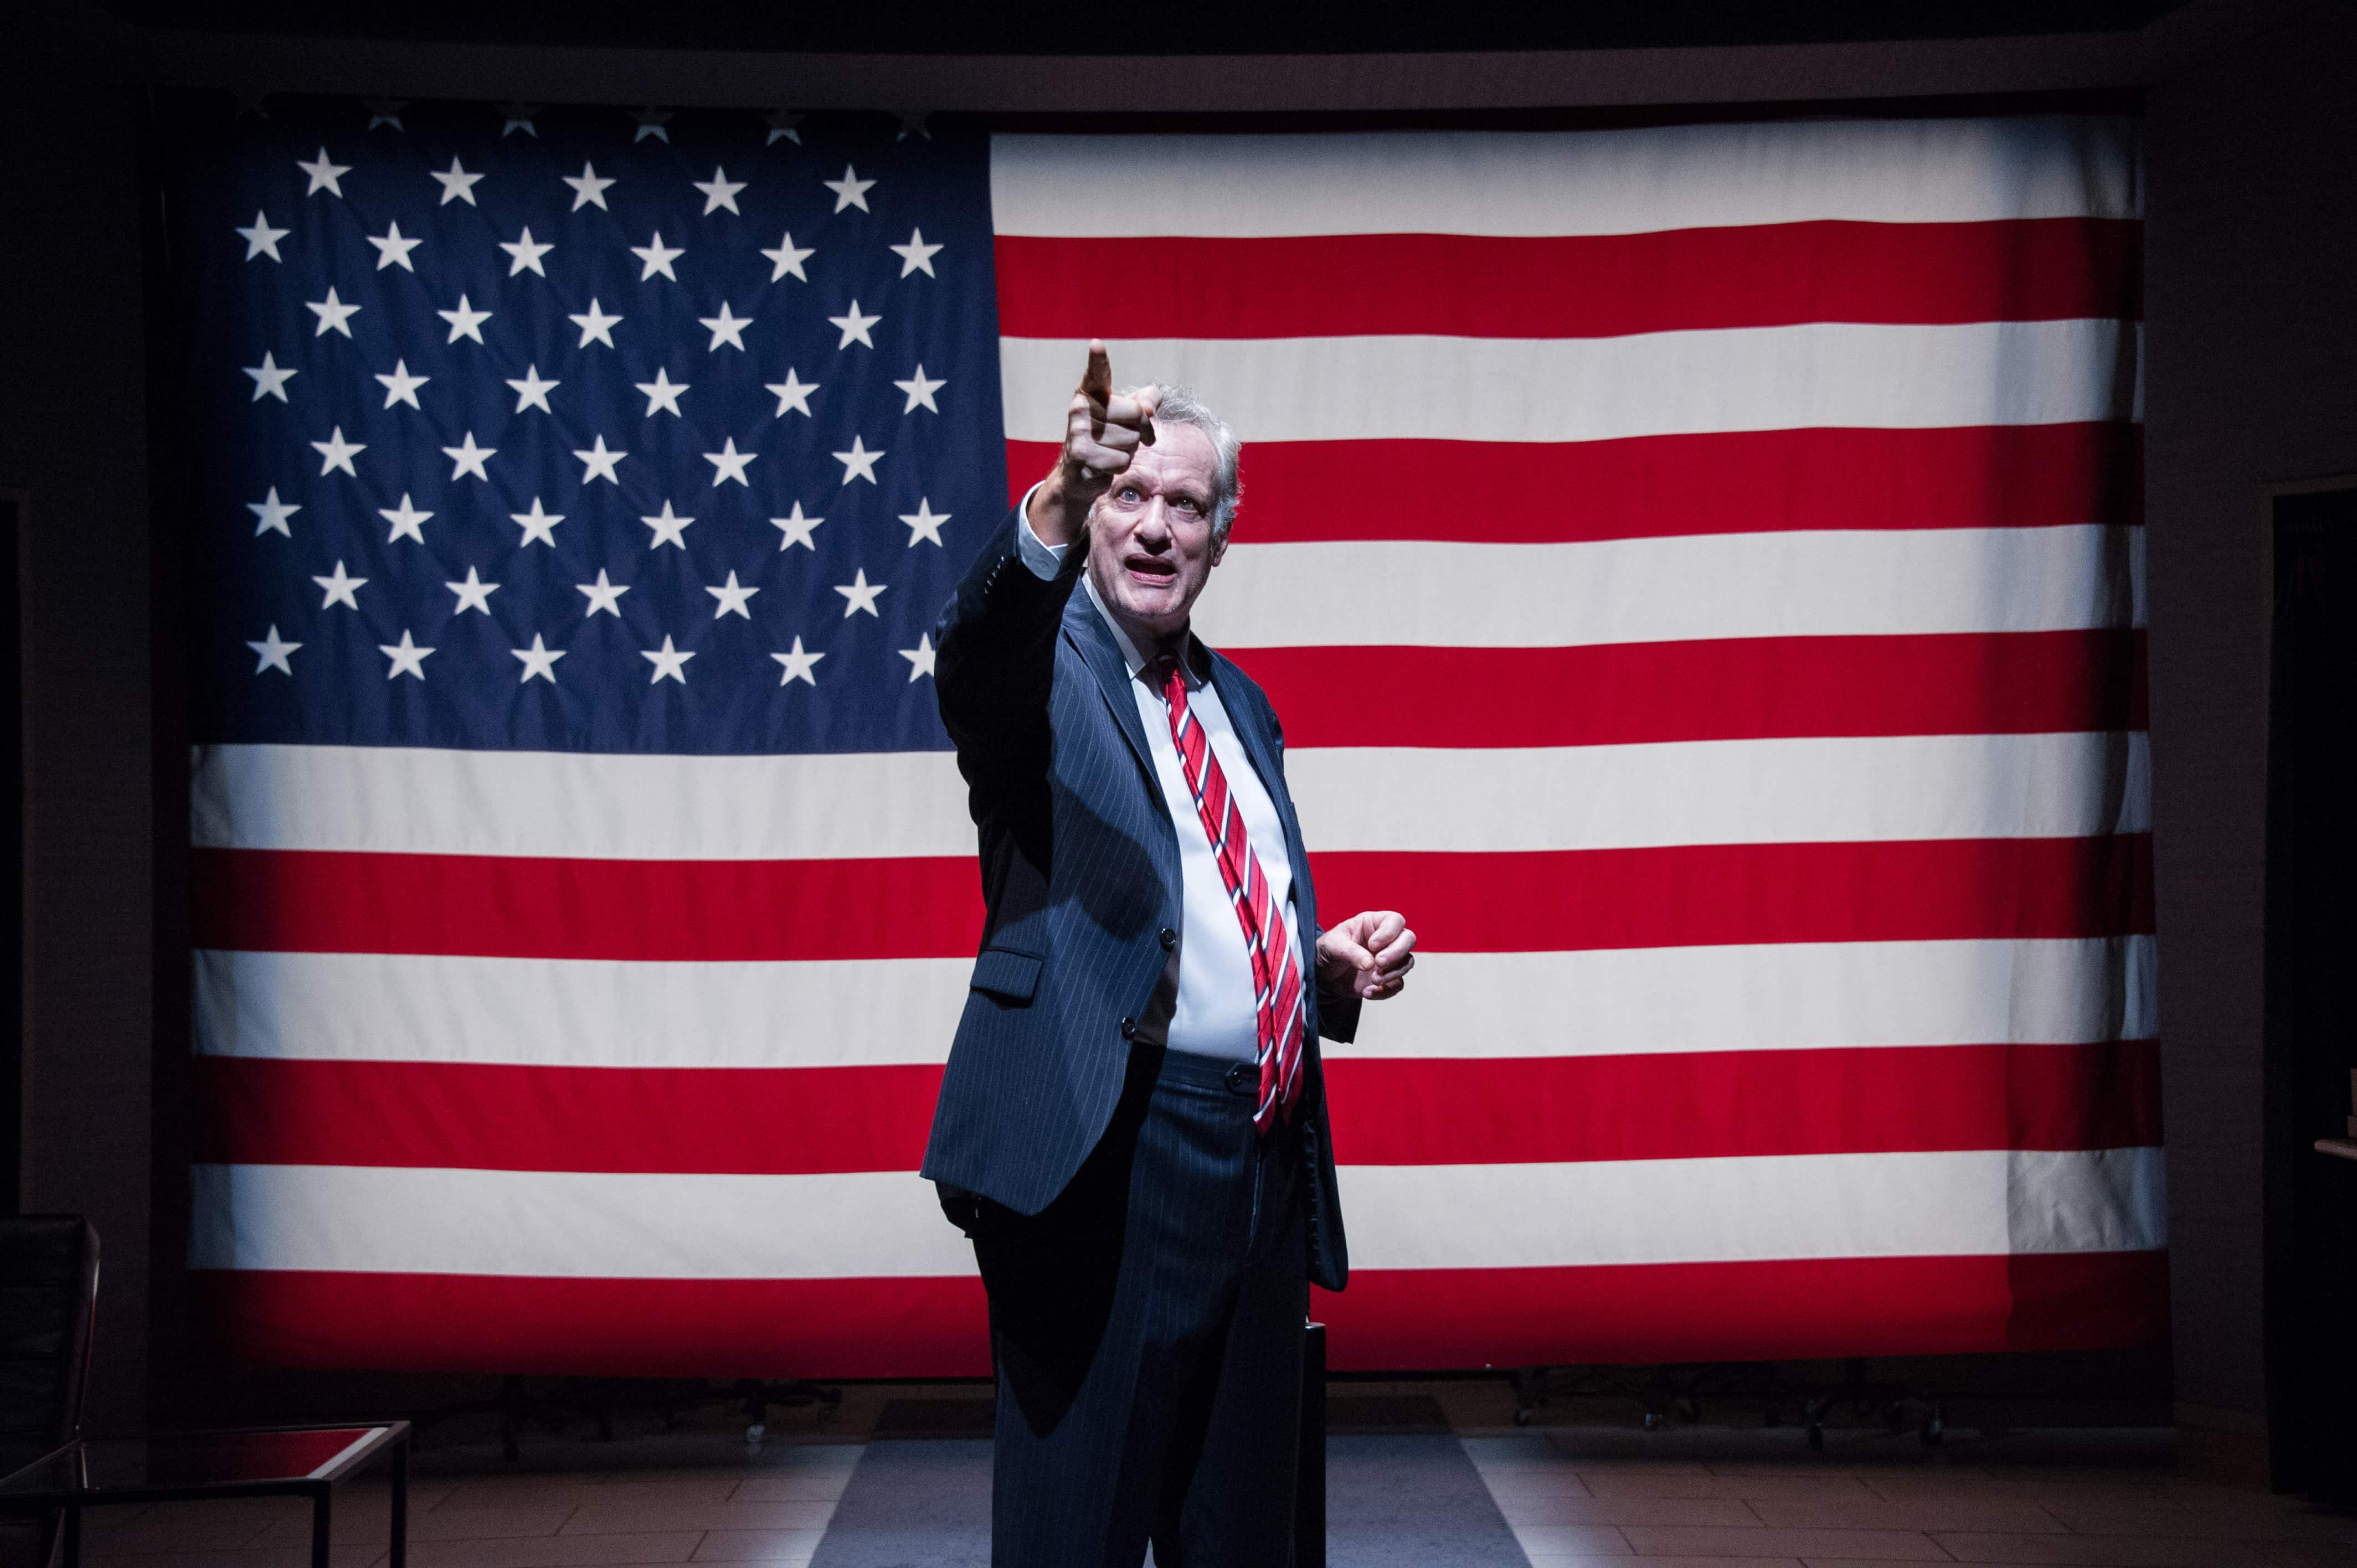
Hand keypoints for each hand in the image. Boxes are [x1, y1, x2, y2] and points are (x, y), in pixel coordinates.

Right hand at [1026, 340, 1159, 547]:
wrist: (1078, 474)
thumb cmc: (1107, 438)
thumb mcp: (1128, 416)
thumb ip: (1145, 402)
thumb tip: (1148, 407)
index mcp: (1090, 393)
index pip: (1097, 374)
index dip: (1098, 360)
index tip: (1096, 344)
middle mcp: (1080, 408)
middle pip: (1137, 414)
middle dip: (1141, 430)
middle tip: (1125, 438)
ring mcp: (1079, 431)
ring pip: (1131, 441)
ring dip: (1128, 451)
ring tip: (1109, 450)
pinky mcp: (1082, 454)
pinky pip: (1122, 460)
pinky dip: (1120, 466)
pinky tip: (1103, 464)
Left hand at [1316, 910, 1414, 1001]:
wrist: (1323, 976)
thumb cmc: (1327, 951)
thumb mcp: (1332, 946)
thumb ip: (1350, 952)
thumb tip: (1370, 964)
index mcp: (1372, 924)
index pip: (1394, 920)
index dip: (1389, 932)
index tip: (1372, 945)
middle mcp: (1386, 940)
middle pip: (1408, 939)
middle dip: (1397, 953)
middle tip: (1379, 963)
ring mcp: (1389, 959)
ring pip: (1407, 962)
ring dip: (1393, 973)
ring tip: (1372, 980)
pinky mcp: (1387, 979)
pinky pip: (1397, 984)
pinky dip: (1385, 991)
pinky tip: (1367, 992)